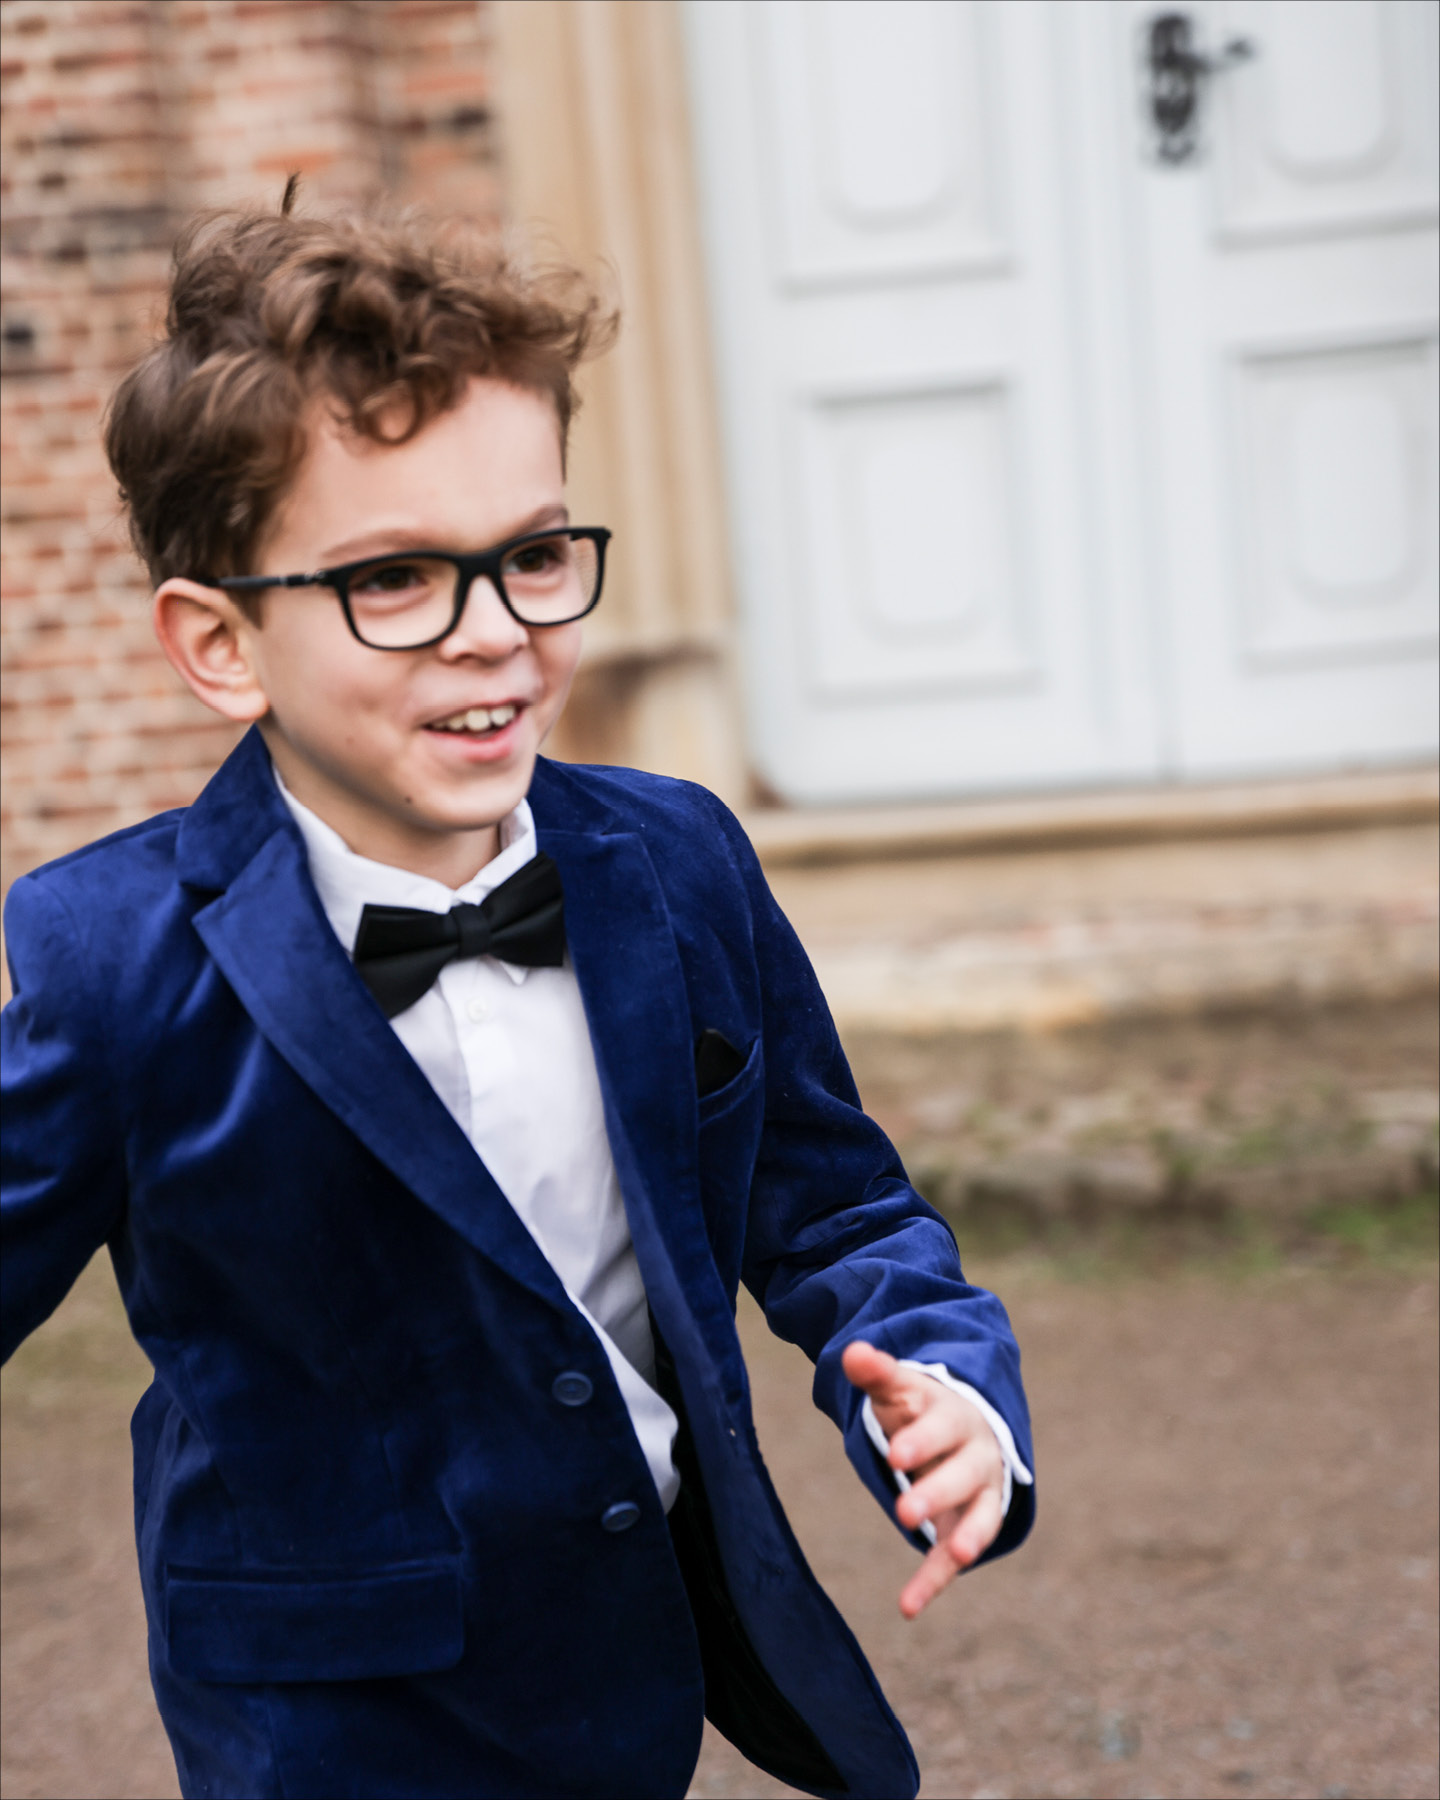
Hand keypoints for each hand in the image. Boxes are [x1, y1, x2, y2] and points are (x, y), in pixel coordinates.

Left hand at [842, 1340, 1006, 1619]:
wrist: (967, 1428)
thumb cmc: (923, 1408)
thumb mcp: (900, 1388)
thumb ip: (877, 1373)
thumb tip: (851, 1352)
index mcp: (955, 1417)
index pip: (941, 1428)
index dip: (921, 1441)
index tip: (895, 1456)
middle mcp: (976, 1456)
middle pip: (964, 1474)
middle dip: (938, 1492)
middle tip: (905, 1511)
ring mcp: (980, 1494)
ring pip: (979, 1516)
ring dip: (968, 1536)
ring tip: (959, 1554)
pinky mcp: (969, 1528)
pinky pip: (954, 1557)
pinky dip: (934, 1581)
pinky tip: (907, 1607)